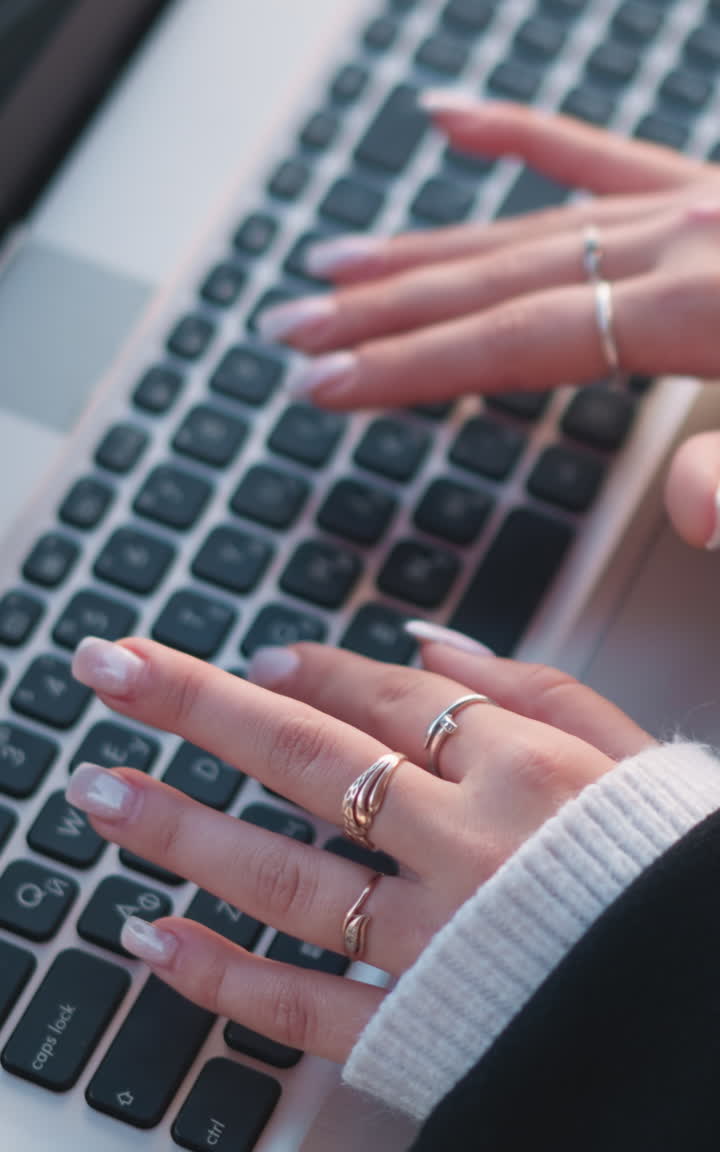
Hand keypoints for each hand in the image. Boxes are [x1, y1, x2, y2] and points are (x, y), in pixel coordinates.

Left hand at [67, 633, 650, 1062]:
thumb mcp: (632, 754)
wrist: (708, 1015)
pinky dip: (220, 974)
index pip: (384, 698)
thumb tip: (427, 641)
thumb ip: (536, 688)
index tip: (246, 662)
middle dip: (195, 704)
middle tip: (111, 666)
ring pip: (282, 874)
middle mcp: (467, 843)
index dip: (303, 673)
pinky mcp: (421, 1030)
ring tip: (97, 790)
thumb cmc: (671, 873)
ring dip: (179, 828)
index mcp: (524, 767)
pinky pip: (303, 1004)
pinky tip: (150, 937)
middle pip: (305, 758)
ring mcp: (436, 939)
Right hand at [257, 99, 719, 549]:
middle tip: (292, 326)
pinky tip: (447, 118)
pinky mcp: (701, 181)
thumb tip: (693, 512)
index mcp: (698, 309)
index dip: (408, 366)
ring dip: (423, 250)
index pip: (514, 343)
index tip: (322, 383)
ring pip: (524, 226)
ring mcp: (684, 201)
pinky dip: (516, 134)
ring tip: (338, 265)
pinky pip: (596, 152)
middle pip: (493, 283)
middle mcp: (675, 240)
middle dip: (380, 310)